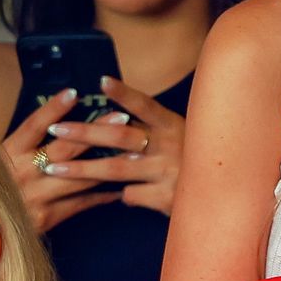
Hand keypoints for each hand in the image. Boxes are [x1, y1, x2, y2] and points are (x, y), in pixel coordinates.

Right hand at [1, 89, 123, 232]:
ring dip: (109, 163)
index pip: (33, 126)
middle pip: (65, 148)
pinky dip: (101, 195)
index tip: (75, 92)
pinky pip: (80, 204)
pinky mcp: (45, 218)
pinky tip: (120, 187)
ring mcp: (34, 196)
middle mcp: (20, 173)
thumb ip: (19, 148)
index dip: (53, 109)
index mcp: (6, 154)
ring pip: (79, 177)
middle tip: (122, 117)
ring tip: (134, 152)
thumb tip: (53, 125)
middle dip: (96, 131)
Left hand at [37, 76, 184, 216]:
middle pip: (121, 136)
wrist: (228, 196)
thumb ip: (154, 132)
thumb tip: (116, 122)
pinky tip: (120, 196)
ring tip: (53, 168)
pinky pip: (131, 195)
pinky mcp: (167, 198)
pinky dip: (121, 195)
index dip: (123, 93)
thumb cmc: (197, 162)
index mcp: (174, 126)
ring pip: (116, 169)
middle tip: (57, 127)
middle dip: (85, 132)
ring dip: (81, 169)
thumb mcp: (183, 138)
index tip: (100, 81)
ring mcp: (169, 173)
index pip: (146, 106)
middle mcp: (171, 146)